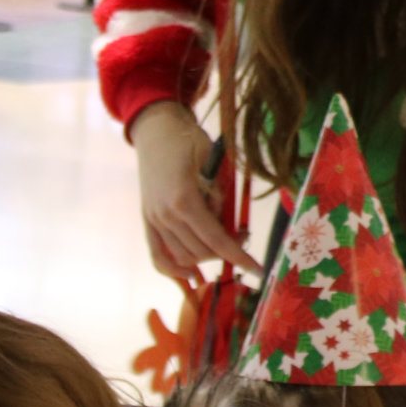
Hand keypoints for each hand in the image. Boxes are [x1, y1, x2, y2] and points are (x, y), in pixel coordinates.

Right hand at [132, 101, 259, 281]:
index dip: (239, 257)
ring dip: (206, 257)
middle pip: (201, 251)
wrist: (156, 132)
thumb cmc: (189, 142)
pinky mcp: (148, 221)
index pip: (216, 239)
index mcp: (184, 199)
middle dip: (226, 252)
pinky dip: (174, 270)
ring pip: (183, 257)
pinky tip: (191, 274)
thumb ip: (221, 198)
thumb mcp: (214, 164)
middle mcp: (166, 215)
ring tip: (221, 242)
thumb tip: (229, 227)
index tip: (257, 269)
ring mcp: (154, 220)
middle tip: (242, 236)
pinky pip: (158, 256)